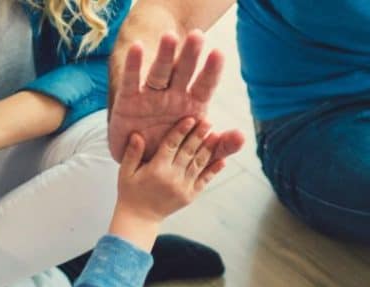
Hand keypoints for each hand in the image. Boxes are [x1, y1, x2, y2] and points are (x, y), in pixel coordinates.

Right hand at [109, 31, 244, 163]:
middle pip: (183, 72)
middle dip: (190, 55)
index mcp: (192, 106)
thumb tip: (241, 136)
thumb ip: (218, 147)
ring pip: (159, 72)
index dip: (211, 71)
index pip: (205, 85)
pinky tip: (137, 47)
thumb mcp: (196, 155)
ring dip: (165, 55)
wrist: (142, 167)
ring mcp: (150, 96)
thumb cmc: (172, 153)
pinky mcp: (128, 101)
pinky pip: (131, 82)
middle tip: (197, 36)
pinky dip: (133, 65)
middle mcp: (173, 96)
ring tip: (170, 37)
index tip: (218, 54)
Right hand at [111, 116, 226, 247]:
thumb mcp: (125, 172)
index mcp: (156, 169)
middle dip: (199, 136)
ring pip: (198, 164)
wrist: (141, 218)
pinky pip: (204, 180)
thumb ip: (132, 153)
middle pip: (188, 152)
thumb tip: (137, 135)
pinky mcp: (190, 195)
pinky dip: (214, 170)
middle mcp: (172, 178)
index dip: (181, 131)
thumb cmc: (131, 192)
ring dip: (208, 149)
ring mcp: (183, 187)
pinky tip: (222, 160)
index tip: (190, 119)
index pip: (171, 145)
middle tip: (208, 122)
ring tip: (216, 135)